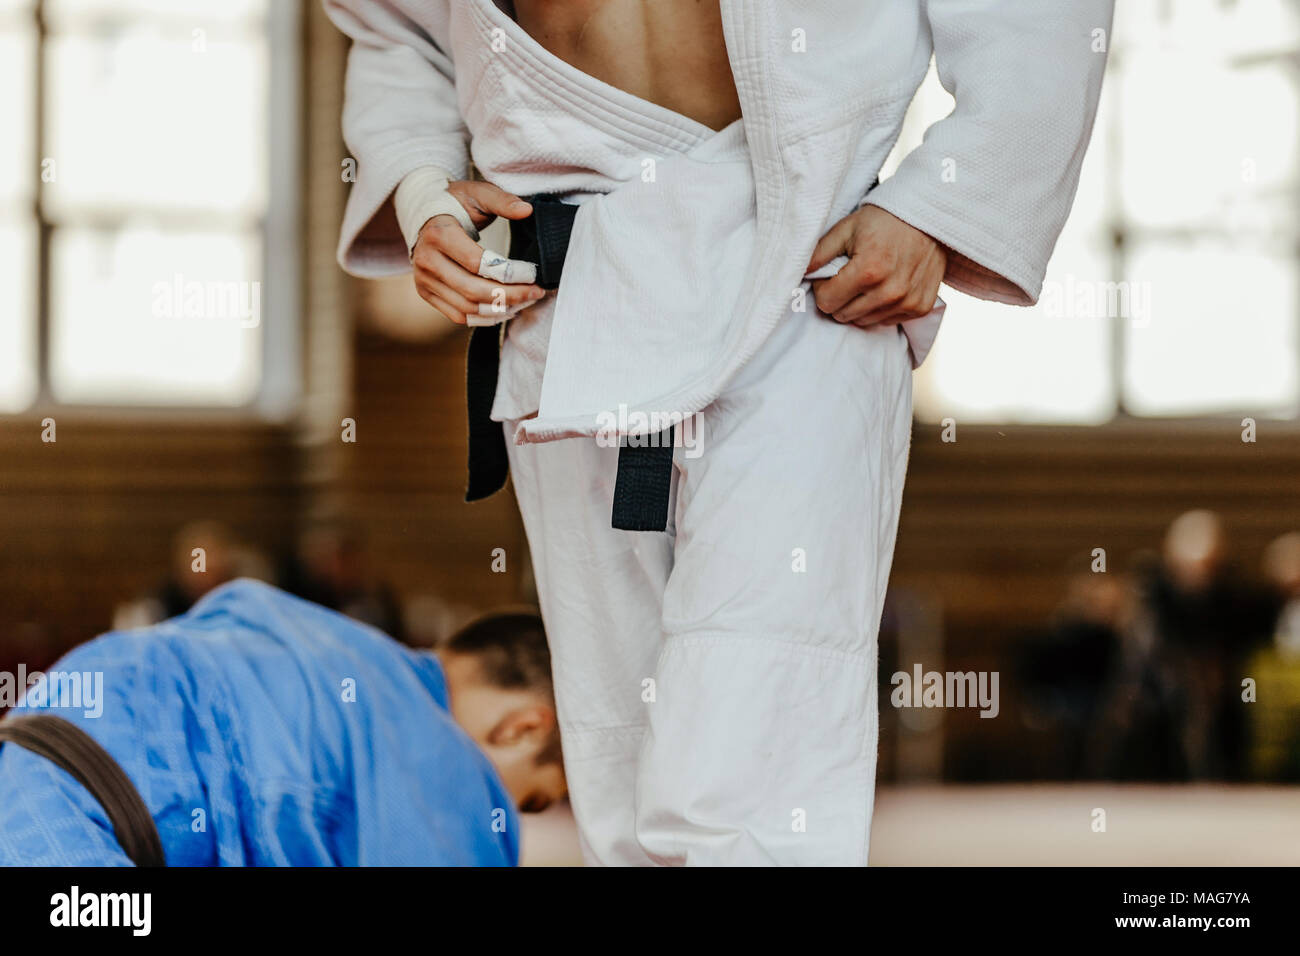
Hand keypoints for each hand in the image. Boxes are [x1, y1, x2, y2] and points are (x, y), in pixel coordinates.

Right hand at [411, 180, 545, 325]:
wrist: (425, 214)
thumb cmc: (457, 203)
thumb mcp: (478, 193)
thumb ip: (502, 200)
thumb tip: (527, 210)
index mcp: (439, 234)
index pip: (477, 263)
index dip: (509, 273)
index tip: (533, 273)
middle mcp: (427, 260)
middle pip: (472, 290)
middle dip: (509, 295)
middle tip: (535, 292)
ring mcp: (424, 280)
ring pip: (466, 307)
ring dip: (499, 309)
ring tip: (524, 301)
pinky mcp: (426, 293)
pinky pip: (458, 316)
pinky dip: (484, 318)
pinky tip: (505, 309)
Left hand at [806, 205, 945, 327]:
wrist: (931, 216)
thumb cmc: (884, 220)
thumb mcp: (846, 228)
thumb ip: (819, 253)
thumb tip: (797, 274)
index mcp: (868, 271)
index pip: (827, 302)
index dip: (823, 288)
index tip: (831, 275)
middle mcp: (889, 292)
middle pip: (842, 315)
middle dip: (839, 298)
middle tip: (848, 277)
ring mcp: (907, 302)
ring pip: (863, 321)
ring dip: (859, 305)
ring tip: (868, 280)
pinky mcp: (920, 308)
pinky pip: (886, 321)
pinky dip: (880, 308)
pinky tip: (886, 286)